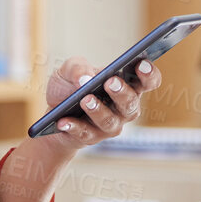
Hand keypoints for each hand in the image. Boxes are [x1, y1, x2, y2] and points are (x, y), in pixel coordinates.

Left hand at [43, 54, 163, 148]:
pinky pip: (85, 133)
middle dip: (122, 93)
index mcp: (128, 86)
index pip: (148, 82)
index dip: (149, 74)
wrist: (52, 112)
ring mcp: (110, 125)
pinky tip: (63, 121)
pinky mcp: (91, 137)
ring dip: (98, 111)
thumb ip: (78, 67)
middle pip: (131, 104)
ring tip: (85, 100)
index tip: (141, 64)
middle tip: (110, 82)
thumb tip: (85, 78)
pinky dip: (74, 127)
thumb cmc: (70, 86)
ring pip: (109, 121)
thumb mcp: (69, 69)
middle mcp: (124, 108)